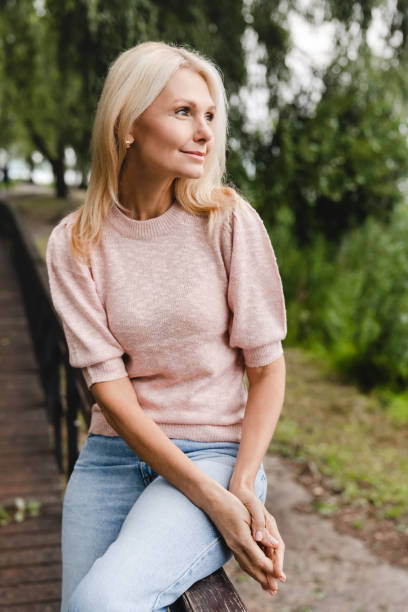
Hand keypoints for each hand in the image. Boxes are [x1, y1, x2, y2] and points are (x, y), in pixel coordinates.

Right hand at [228, 481, 285, 595]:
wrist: (213, 501)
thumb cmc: (233, 505)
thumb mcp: (250, 516)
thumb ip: (263, 533)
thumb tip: (275, 546)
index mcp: (243, 539)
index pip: (259, 560)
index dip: (270, 569)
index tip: (280, 577)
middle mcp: (236, 546)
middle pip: (252, 567)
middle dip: (264, 579)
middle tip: (274, 590)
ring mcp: (232, 545)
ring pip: (245, 566)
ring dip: (256, 576)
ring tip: (265, 586)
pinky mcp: (230, 543)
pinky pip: (241, 560)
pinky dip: (249, 568)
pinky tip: (253, 570)